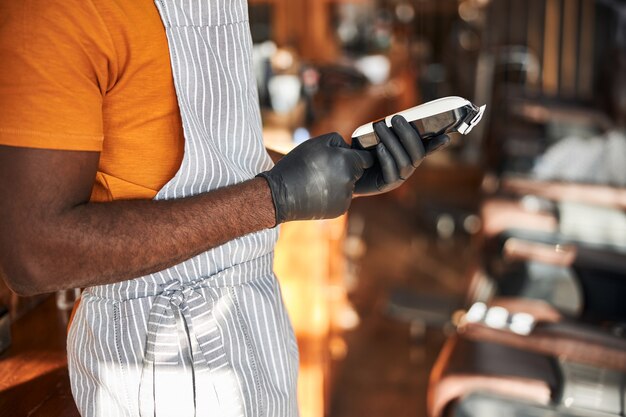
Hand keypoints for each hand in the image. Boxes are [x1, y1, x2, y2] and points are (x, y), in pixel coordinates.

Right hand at [258, 133, 372, 223]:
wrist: (281, 194)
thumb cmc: (297, 164)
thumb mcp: (316, 143)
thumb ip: (339, 142)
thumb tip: (350, 149)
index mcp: (347, 162)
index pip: (367, 159)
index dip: (357, 156)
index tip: (347, 157)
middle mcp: (350, 180)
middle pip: (357, 172)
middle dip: (347, 169)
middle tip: (326, 168)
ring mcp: (346, 197)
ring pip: (350, 186)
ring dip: (339, 182)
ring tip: (318, 182)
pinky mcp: (340, 210)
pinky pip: (343, 199)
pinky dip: (334, 196)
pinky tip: (318, 193)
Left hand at [354, 115, 449, 195]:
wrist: (345, 171)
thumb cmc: (362, 152)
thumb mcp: (375, 138)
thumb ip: (389, 131)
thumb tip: (396, 117)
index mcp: (409, 155)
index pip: (427, 149)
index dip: (437, 144)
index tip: (446, 137)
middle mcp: (408, 167)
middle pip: (417, 153)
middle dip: (407, 134)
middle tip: (395, 118)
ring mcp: (398, 178)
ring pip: (404, 161)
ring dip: (393, 142)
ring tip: (379, 127)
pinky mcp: (386, 186)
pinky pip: (391, 173)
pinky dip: (387, 158)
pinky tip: (379, 147)